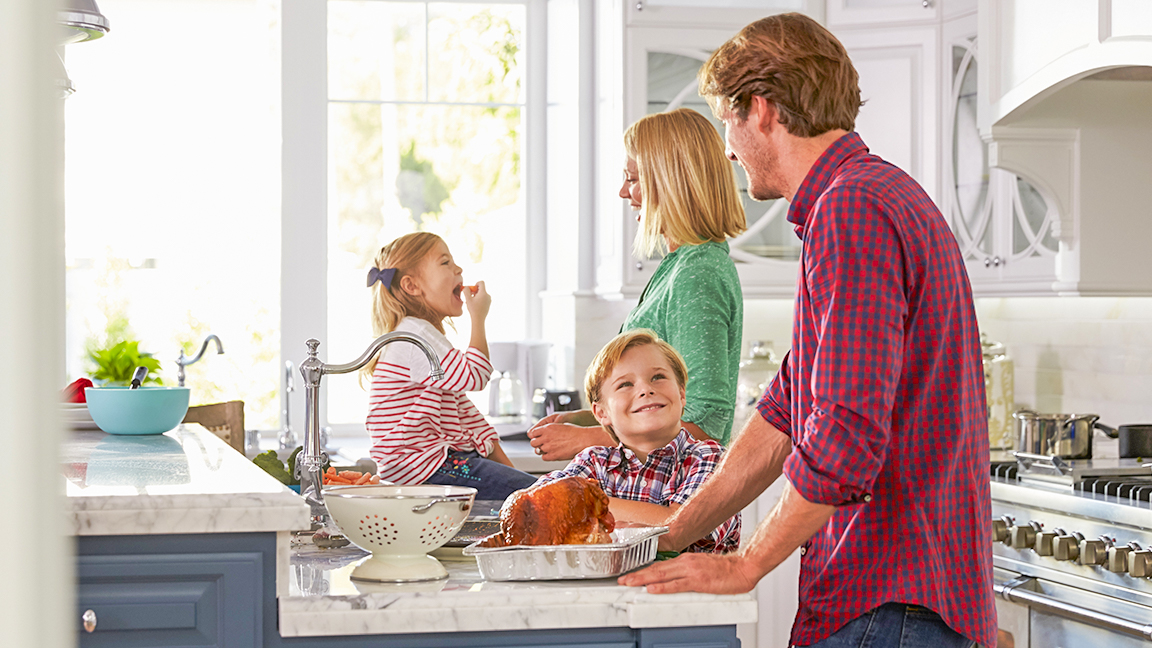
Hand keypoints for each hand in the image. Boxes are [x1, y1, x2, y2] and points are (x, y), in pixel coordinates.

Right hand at [463, 280, 490, 321]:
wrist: (479, 319)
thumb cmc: (473, 309)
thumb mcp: (468, 299)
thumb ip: (466, 291)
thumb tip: (466, 287)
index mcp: (483, 293)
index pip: (481, 283)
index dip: (476, 284)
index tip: (472, 289)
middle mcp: (488, 295)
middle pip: (481, 288)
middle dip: (475, 291)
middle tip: (470, 296)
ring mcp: (489, 300)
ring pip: (482, 293)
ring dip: (476, 295)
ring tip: (472, 301)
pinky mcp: (489, 303)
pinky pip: (483, 298)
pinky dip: (479, 299)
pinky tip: (475, 304)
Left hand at [526, 418, 612, 460]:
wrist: (583, 439)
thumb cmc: (574, 432)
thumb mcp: (560, 425)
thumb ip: (550, 429)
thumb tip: (544, 433)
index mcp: (547, 428)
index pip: (533, 433)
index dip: (535, 436)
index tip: (538, 438)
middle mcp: (546, 437)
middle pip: (533, 443)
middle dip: (537, 444)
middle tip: (543, 445)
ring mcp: (548, 447)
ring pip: (537, 450)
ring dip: (542, 450)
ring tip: (549, 449)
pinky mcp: (552, 455)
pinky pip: (544, 457)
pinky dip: (547, 456)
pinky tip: (553, 453)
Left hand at [617, 552, 759, 594]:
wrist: (742, 568)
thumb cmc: (724, 570)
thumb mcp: (700, 568)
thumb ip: (685, 572)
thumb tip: (672, 579)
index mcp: (684, 560)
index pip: (659, 565)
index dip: (643, 570)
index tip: (629, 574)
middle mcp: (685, 563)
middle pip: (655, 569)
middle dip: (637, 574)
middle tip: (622, 579)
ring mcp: (691, 571)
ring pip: (661, 575)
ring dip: (643, 579)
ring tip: (629, 583)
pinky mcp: (698, 581)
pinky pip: (676, 585)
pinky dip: (662, 587)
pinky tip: (652, 589)